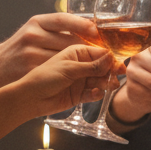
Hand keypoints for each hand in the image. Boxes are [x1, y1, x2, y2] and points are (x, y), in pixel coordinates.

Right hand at [0, 13, 98, 98]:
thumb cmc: (19, 51)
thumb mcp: (35, 32)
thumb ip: (58, 31)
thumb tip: (91, 31)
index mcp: (37, 23)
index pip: (64, 19)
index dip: (83, 25)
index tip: (98, 32)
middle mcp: (34, 35)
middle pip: (70, 41)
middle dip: (92, 49)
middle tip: (112, 56)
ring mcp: (31, 53)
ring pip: (66, 59)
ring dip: (86, 65)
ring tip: (104, 70)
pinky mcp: (31, 70)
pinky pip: (58, 74)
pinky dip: (74, 77)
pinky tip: (86, 81)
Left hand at [0, 45, 118, 142]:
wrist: (30, 98)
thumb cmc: (43, 77)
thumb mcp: (69, 69)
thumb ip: (91, 66)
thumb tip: (111, 58)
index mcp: (76, 52)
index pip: (99, 53)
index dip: (111, 58)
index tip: (120, 64)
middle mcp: (80, 65)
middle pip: (102, 67)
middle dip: (110, 72)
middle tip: (116, 77)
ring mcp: (80, 80)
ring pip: (100, 80)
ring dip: (105, 83)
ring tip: (108, 86)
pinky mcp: (79, 95)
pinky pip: (93, 93)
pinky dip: (96, 94)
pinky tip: (95, 94)